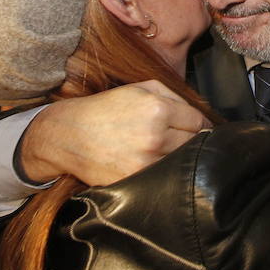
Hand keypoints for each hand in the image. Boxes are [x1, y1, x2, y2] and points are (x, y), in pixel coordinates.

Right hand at [18, 80, 211, 185]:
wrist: (69, 134)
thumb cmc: (107, 108)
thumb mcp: (141, 88)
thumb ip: (174, 97)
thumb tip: (200, 115)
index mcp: (158, 110)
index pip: (199, 122)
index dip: (201, 124)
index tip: (198, 127)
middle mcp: (154, 138)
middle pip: (194, 143)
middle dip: (192, 139)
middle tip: (181, 138)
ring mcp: (145, 163)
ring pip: (180, 161)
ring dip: (179, 156)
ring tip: (164, 149)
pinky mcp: (134, 181)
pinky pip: (163, 176)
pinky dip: (163, 170)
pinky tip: (152, 161)